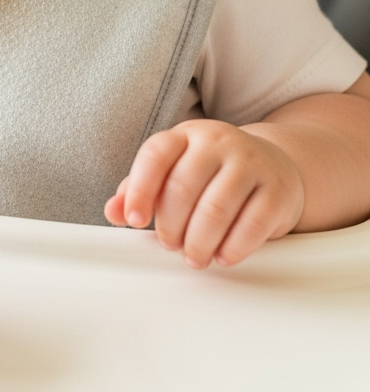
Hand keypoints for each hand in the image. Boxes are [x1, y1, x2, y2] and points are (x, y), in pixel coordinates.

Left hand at [104, 119, 304, 267]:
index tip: (134, 221)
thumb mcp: (174, 170)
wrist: (274, 165)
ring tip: (193, 255)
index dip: (140, 190)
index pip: (155, 156)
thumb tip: (113, 212)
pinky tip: (222, 256)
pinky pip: (252, 225)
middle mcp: (218, 142)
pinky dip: (232, 248)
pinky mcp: (277, 190)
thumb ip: (140, 189)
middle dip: (170, 225)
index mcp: (185, 135)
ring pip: (216, 209)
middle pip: (183, 187)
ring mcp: (251, 163)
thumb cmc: (212, 172)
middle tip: (169, 244)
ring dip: (199, 242)